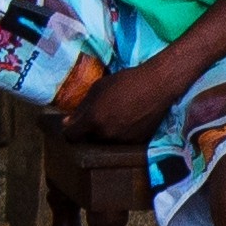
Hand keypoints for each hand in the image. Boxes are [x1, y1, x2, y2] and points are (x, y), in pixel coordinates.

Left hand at [66, 58, 186, 148]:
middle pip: (88, 139)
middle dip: (89, 130)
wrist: (157, 85)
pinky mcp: (136, 143)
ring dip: (106, 132)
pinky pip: (122, 142)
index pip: (71, 136)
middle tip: (99, 115)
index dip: (69, 130)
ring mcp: (122, 141)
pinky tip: (129, 120)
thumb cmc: (126, 81)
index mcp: (93, 120)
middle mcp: (106, 134)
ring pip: (105, 141)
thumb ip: (81, 107)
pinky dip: (121, 134)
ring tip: (117, 115)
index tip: (73, 125)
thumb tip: (67, 122)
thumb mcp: (98, 88)